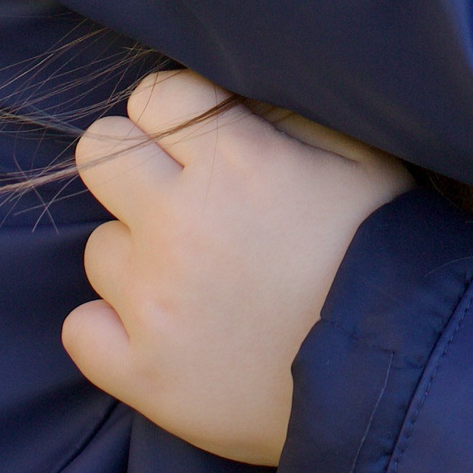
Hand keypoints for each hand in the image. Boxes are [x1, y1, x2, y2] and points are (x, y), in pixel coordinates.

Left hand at [62, 69, 409, 466]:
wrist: (392, 375)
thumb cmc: (381, 253)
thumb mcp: (360, 158)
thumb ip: (289, 114)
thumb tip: (232, 97)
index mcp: (234, 160)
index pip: (152, 96)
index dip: (174, 115)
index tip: (198, 145)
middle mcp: (180, 221)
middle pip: (98, 153)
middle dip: (135, 166)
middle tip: (177, 199)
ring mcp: (154, 300)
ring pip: (98, 246)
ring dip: (136, 256)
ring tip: (192, 279)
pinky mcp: (141, 372)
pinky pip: (80, 329)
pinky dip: (112, 329)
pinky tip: (162, 329)